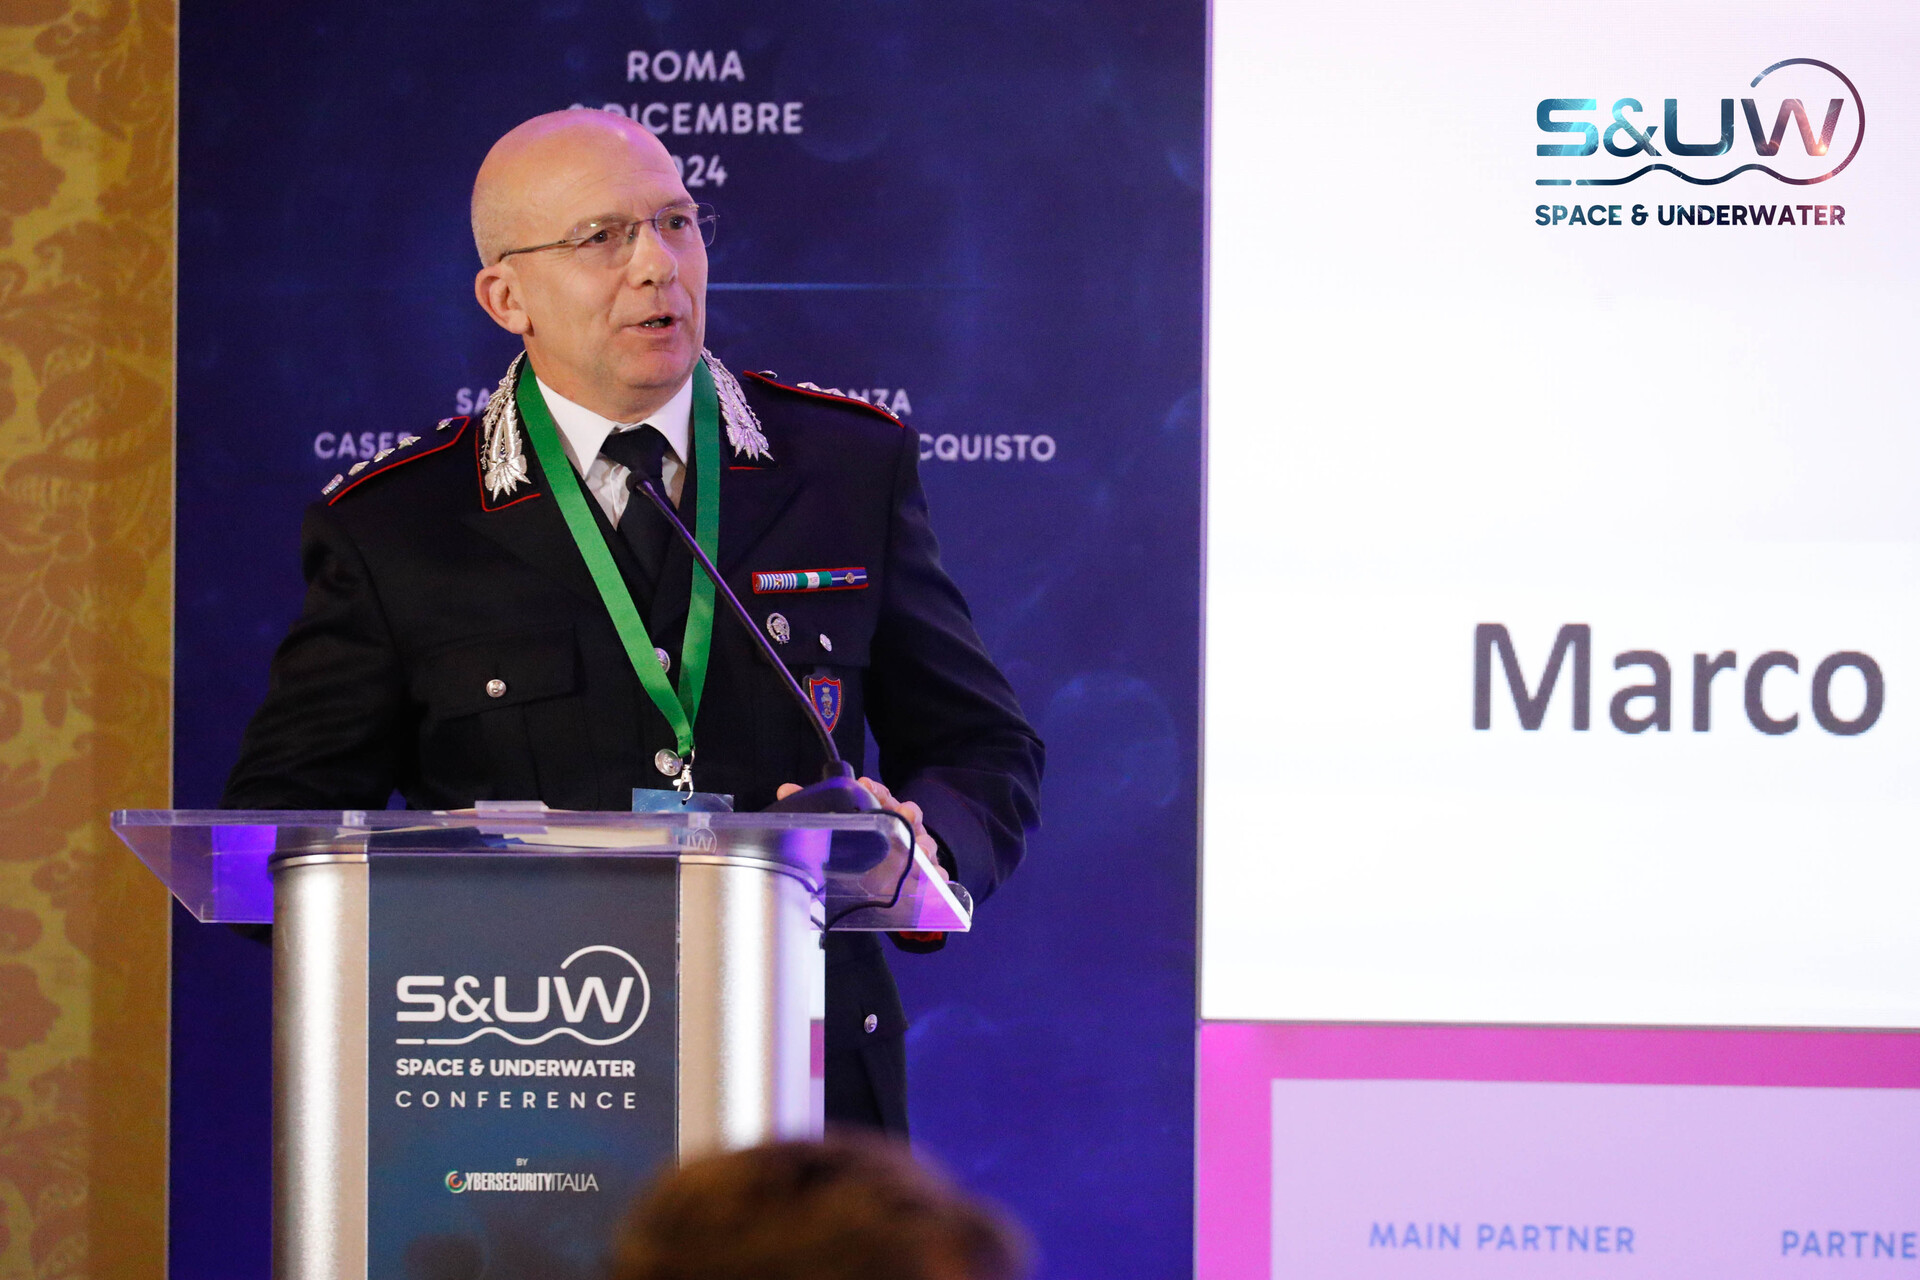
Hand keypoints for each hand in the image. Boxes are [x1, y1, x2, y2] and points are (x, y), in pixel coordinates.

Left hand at [775, 776, 946, 881]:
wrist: (896, 882)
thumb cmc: (872, 849)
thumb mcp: (847, 831)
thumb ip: (817, 810)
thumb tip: (785, 789)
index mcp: (884, 814)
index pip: (882, 796)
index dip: (876, 790)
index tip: (866, 785)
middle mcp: (905, 829)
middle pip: (910, 815)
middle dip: (908, 813)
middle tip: (904, 813)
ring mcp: (919, 852)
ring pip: (926, 843)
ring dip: (923, 845)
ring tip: (919, 851)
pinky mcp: (928, 876)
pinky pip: (937, 874)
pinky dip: (937, 876)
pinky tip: (934, 878)